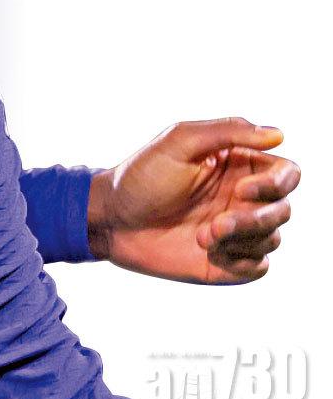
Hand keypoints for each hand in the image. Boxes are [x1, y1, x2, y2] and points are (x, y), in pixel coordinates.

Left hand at [88, 117, 299, 283]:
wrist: (112, 221)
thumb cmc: (141, 177)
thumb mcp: (178, 142)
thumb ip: (228, 132)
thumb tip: (278, 134)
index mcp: (237, 165)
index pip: (287, 173)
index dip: (277, 184)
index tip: (242, 190)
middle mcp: (242, 197)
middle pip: (284, 209)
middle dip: (256, 219)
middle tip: (217, 224)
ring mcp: (236, 230)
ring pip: (273, 238)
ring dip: (242, 240)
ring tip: (203, 236)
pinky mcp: (228, 260)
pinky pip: (260, 266)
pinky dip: (242, 262)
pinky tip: (211, 253)